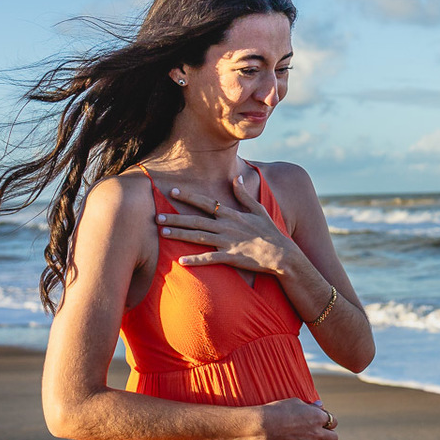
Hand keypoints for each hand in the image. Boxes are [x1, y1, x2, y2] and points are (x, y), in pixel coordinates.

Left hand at [158, 176, 298, 274]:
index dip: (188, 196)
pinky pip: (210, 259)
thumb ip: (245, 195)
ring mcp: (228, 242)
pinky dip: (196, 260)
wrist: (282, 254)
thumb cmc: (270, 232)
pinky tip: (181, 261)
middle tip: (156, 216)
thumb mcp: (259, 210)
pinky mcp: (231, 258)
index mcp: (232, 214)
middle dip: (175, 218)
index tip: (172, 191)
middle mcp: (227, 227)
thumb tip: (236, 178)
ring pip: (199, 237)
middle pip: (196, 220)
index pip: (206, 203)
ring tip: (162, 232)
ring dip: (179, 235)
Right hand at [255, 397, 337, 439]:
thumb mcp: (295, 402)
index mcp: (317, 417)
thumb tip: (321, 405)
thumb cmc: (277, 409)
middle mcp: (315, 432)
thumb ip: (310, 406)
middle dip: (328, 436)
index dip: (328, 423)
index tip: (320, 423)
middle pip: (334, 438)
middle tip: (318, 436)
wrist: (260, 424)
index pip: (334, 422)